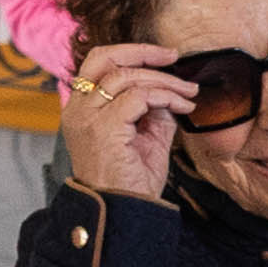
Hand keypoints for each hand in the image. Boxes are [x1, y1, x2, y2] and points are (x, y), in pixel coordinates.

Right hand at [57, 42, 188, 200]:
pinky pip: (138, 97)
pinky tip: (182, 107)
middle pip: (104, 58)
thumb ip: (153, 112)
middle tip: (174, 57)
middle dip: (143, 52)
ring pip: (126, 76)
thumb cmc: (131, 183)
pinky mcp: (103, 128)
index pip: (99, 65)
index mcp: (82, 110)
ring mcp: (87, 118)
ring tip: (189, 94)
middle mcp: (78, 110)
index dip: (132, 53)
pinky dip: (165, 97)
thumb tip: (170, 91)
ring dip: (164, 80)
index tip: (164, 57)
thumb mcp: (146, 139)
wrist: (123, 214)